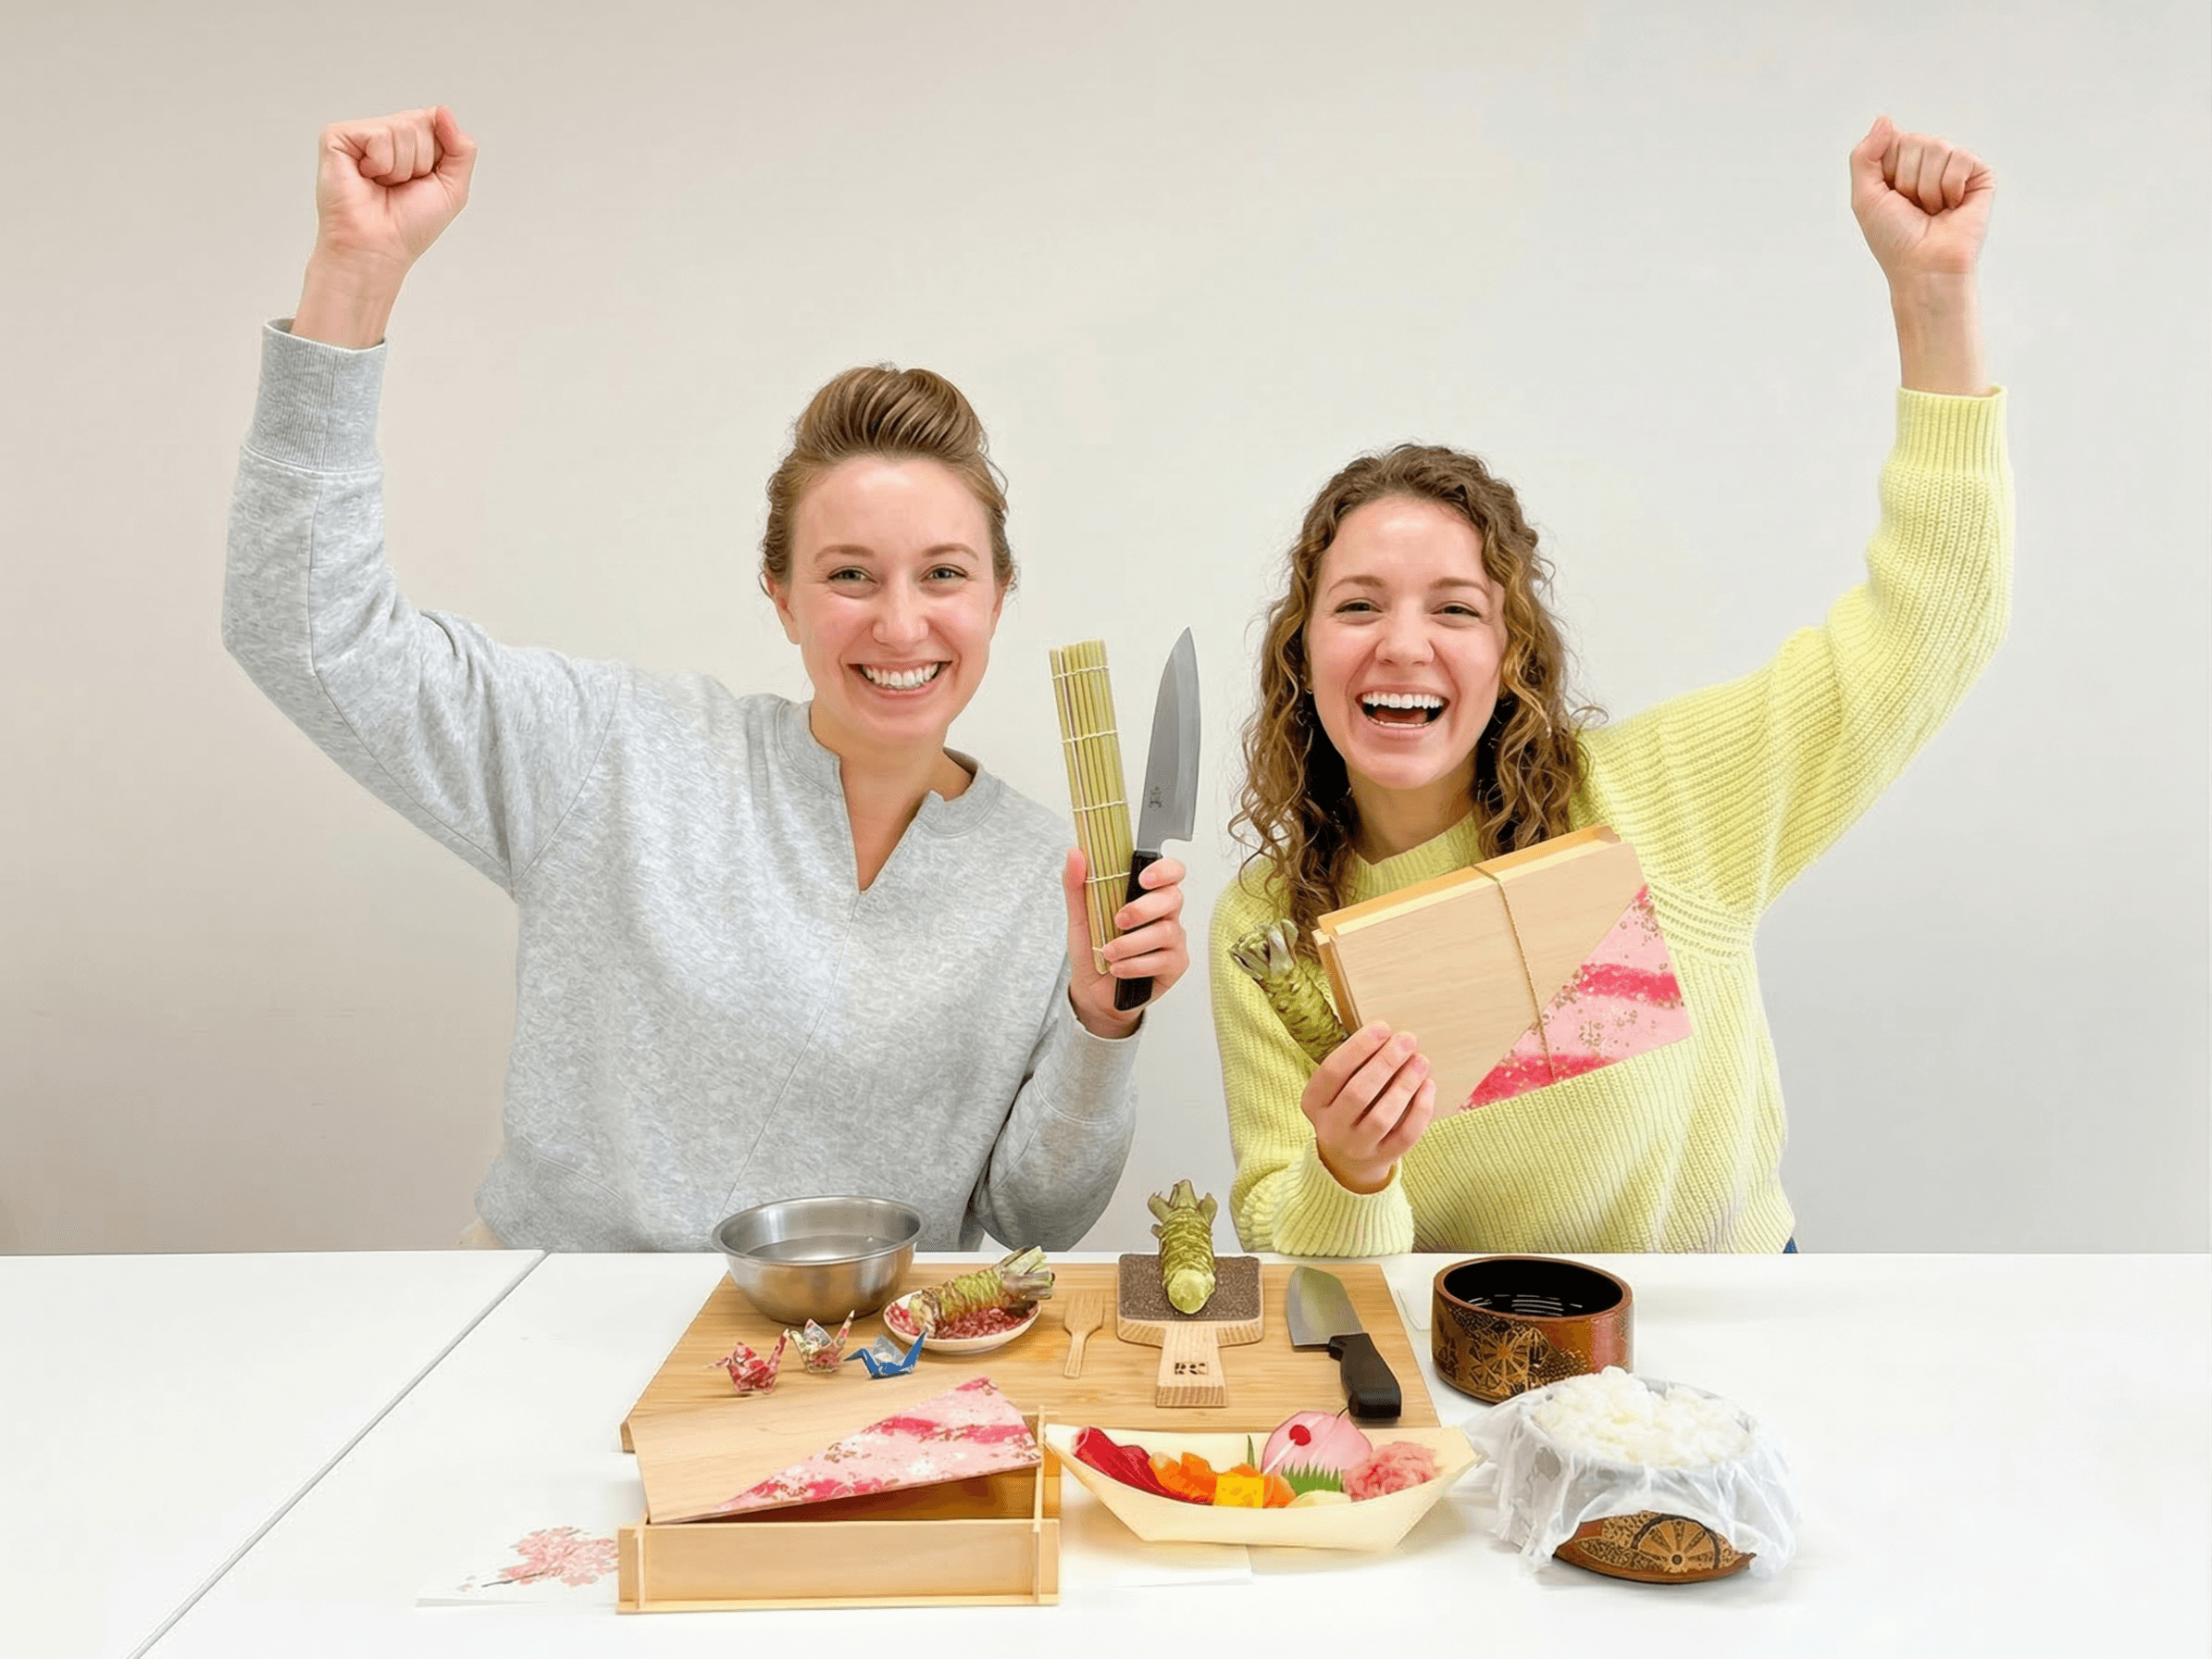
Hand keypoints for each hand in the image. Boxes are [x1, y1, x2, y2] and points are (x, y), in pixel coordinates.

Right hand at [293, 107, 476, 346]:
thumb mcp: (453, 187)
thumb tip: (443, 110)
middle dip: (421, 163)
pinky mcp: (337, 136)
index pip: (437, 122)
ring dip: (402, 168)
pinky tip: (366, 178)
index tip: (423, 182)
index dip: (438, 156)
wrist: (378, 248)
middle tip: (398, 187)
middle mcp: (383, 135)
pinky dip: (382, 164)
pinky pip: (379, 135)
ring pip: (402, 129)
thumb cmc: (410, 225)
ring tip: (382, 186)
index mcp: (408, 144)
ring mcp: (359, 134)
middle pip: (422, 123)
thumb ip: (462, 148)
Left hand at [1062, 849, 1189, 1038]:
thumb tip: (1075, 853)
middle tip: (1117, 921)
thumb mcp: (1079, 916)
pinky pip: (1164, 960)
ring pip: (1166, 931)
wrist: (1092, 991)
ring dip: (1133, 943)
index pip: (1171, 872)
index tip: (1143, 879)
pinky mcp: (1175, 964)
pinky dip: (1136, 965)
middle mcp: (1164, 913)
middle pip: (1173, 898)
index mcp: (1146, 894)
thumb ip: (1077, 885)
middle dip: (1143, 909)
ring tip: (1108, 952)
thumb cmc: (1091, 950)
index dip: (1164, 870)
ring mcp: (1173, 939)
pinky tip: (1118, 969)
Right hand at [1301, 1023, 1435, 1193]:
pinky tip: (1428, 1086)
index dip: (1358, 1048)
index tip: (1382, 1027)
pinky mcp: (1382, 1159)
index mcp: (1313, 1102)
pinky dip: (1420, 1109)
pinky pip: (1405, 1136)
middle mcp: (1330, 1128)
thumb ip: (1355, 1065)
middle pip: (1357, 1093)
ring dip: (1404, 1084)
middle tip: (1407, 1040)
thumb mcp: (1336, 1088)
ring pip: (1382, 1117)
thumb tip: (1390, 1036)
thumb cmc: (1346, 1108)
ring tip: (1420, 1061)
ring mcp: (1356, 1148)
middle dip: (1385, 1062)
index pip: (1332, 1072)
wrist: (1347, 1160)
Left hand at [1850, 115, 1992, 287]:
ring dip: (1928, 187)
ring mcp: (1954, 168)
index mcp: (1900, 166)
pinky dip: (1951, 186)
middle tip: (1914, 208)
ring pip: (1937, 147)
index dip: (1887, 171)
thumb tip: (1885, 119)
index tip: (1891, 198)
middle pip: (1915, 141)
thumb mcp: (1864, 197)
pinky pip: (1961, 158)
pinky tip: (1952, 206)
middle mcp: (1928, 163)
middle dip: (1908, 180)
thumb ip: (1864, 156)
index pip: (1892, 140)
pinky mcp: (1979, 175)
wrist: (1923, 266)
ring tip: (1932, 210)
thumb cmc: (1894, 239)